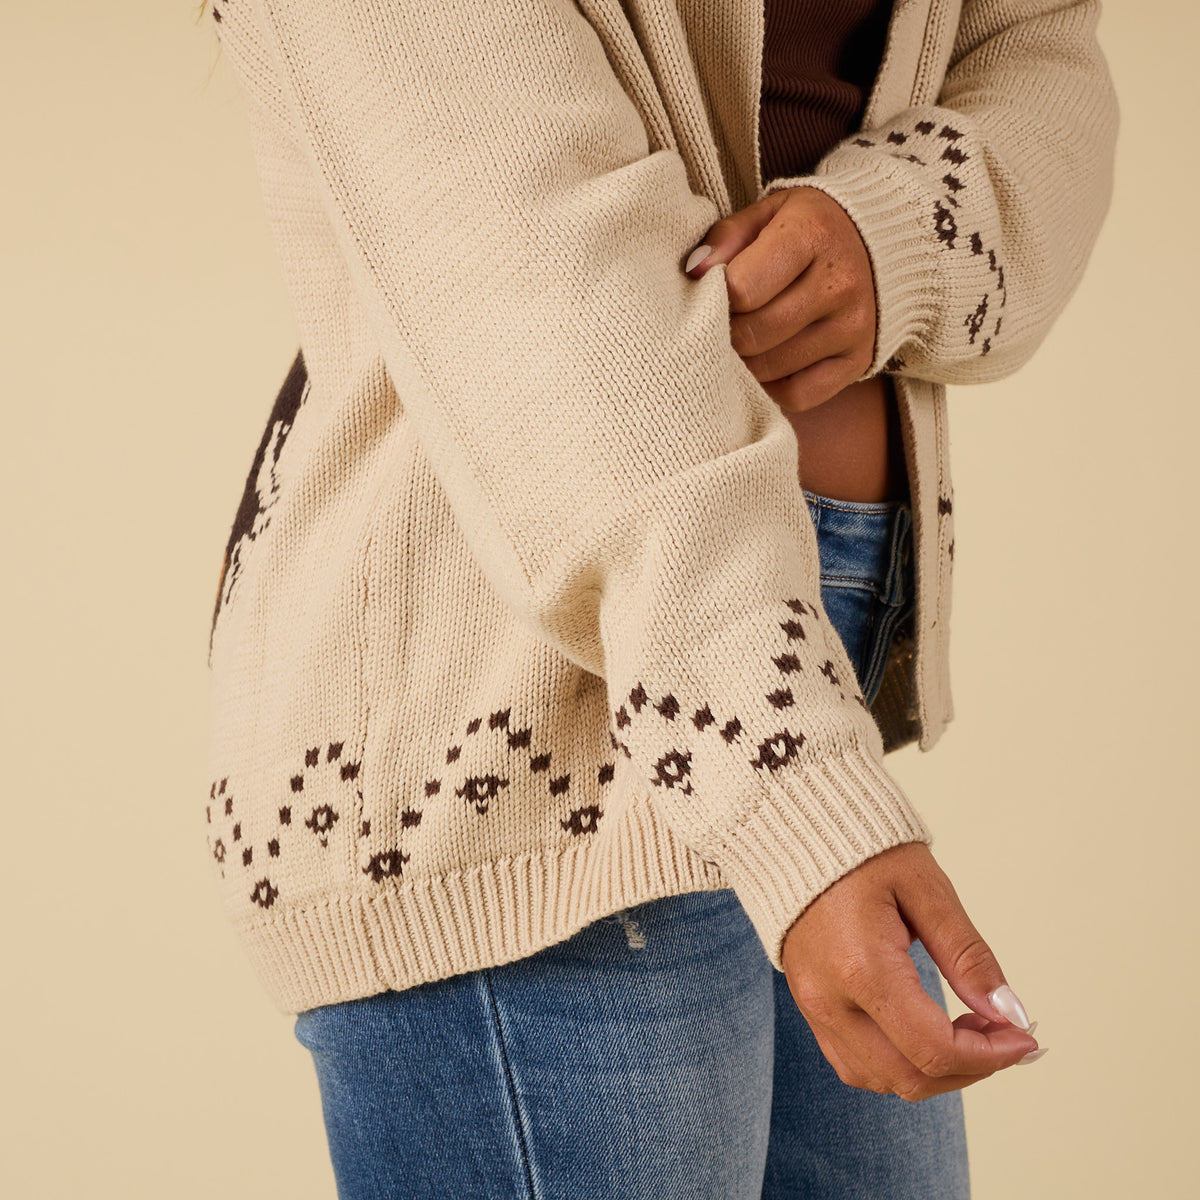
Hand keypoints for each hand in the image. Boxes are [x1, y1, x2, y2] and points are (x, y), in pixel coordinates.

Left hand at [685, 186, 876, 412]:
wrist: (880, 245)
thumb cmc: (807, 230)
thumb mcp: (768, 213)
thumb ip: (727, 237)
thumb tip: (694, 272)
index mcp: (812, 235)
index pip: (742, 289)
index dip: (717, 297)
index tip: (716, 292)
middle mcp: (839, 283)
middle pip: (754, 334)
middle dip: (726, 333)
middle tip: (723, 323)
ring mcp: (852, 327)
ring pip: (770, 369)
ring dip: (746, 361)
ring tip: (744, 340)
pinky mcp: (858, 361)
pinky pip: (798, 396)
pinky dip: (774, 387)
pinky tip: (769, 363)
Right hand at [781, 842, 1042, 1100]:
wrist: (795, 831)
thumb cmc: (862, 852)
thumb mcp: (925, 889)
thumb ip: (967, 955)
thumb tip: (1009, 1012)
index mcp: (862, 968)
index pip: (934, 1049)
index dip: (990, 1056)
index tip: (1023, 1037)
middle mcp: (830, 999)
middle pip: (910, 1078)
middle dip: (970, 1068)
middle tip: (1002, 1033)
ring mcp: (813, 1007)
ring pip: (882, 1081)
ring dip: (934, 1072)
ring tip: (965, 1030)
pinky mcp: (809, 1006)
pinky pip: (854, 1064)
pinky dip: (897, 1064)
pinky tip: (924, 1032)